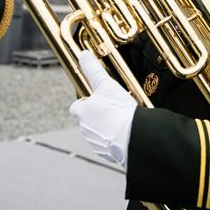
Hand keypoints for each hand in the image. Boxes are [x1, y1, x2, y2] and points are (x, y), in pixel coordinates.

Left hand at [69, 50, 136, 166]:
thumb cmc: (119, 110)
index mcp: (82, 112)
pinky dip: (114, 141)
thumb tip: (83, 54)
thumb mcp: (106, 84)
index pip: (76, 106)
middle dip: (97, 116)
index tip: (96, 99)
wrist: (133, 137)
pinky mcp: (107, 155)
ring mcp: (95, 143)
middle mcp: (85, 129)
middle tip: (113, 109)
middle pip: (87, 120)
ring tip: (122, 121)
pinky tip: (126, 134)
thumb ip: (93, 70)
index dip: (85, 102)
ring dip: (106, 128)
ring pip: (97, 133)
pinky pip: (108, 146)